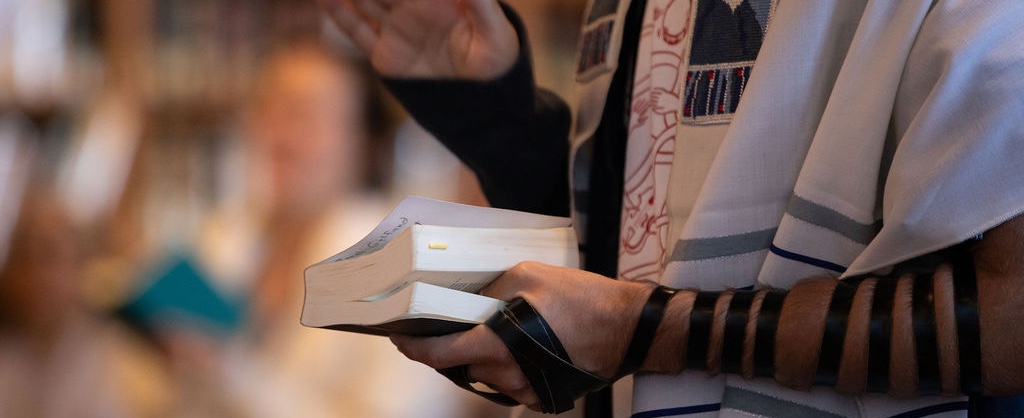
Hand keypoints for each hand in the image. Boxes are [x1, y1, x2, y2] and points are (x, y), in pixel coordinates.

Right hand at [316, 0, 519, 79]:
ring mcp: (397, 30)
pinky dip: (340, 14)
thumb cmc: (499, 63)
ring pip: (364, 1)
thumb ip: (480, 2)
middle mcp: (414, 8)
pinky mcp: (386, 56)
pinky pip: (358, 32)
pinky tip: (326, 0)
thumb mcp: (495, 32)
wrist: (485, 105)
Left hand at [391, 261, 652, 409]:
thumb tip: (469, 292)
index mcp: (494, 345)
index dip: (412, 347)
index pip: (437, 354)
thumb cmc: (581, 299)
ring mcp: (525, 390)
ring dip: (479, 355)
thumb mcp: (528, 274)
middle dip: (449, 346)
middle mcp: (505, 375)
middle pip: (459, 365)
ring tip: (486, 328)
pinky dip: (504, 365)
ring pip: (485, 375)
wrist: (629, 328)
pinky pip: (510, 383)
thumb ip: (491, 285)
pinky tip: (516, 343)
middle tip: (443, 324)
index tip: (398, 336)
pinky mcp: (543, 396)